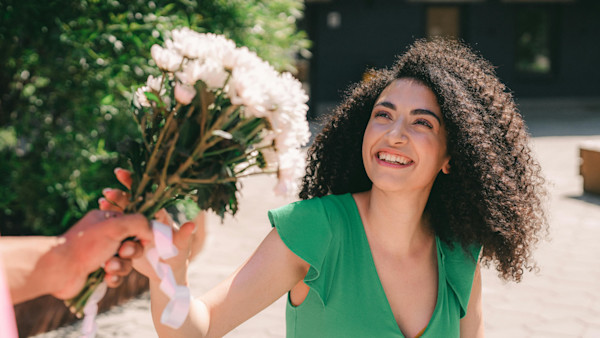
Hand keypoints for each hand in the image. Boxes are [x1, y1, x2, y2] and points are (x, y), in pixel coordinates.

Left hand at [52, 210, 152, 299]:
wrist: (60, 269)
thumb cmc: (86, 244)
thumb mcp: (115, 225)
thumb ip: (139, 223)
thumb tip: (151, 233)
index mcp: (107, 220)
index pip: (134, 224)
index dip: (141, 233)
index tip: (142, 238)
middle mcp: (105, 236)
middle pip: (133, 244)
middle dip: (130, 251)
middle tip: (122, 252)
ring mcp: (102, 255)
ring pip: (127, 262)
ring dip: (121, 265)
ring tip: (108, 266)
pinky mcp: (99, 273)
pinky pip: (117, 276)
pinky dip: (114, 277)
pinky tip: (106, 277)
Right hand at [100, 168, 196, 282]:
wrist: (166, 271)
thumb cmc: (177, 255)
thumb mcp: (181, 246)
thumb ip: (184, 235)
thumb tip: (192, 225)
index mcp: (158, 215)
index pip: (145, 195)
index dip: (132, 182)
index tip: (119, 173)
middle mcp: (144, 218)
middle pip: (130, 202)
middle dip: (118, 196)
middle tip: (106, 193)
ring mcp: (134, 228)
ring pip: (120, 214)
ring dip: (110, 207)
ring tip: (102, 203)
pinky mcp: (125, 239)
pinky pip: (114, 229)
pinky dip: (106, 222)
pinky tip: (99, 216)